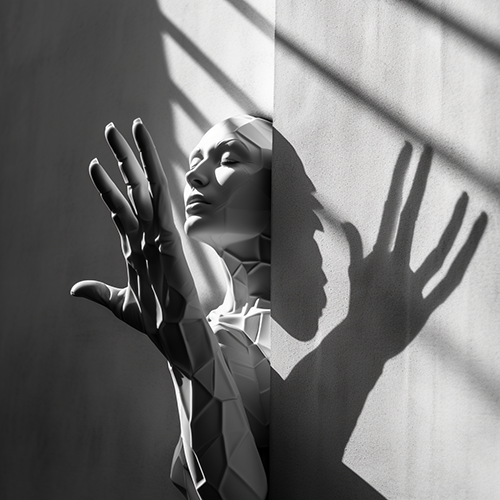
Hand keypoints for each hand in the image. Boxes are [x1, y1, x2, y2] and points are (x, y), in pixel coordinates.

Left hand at [71, 119, 201, 350]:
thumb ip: (98, 292)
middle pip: (132, 187)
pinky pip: (158, 198)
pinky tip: (143, 152)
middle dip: (122, 158)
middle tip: (111, 129)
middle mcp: (146, 232)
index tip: (96, 164)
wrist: (174, 331)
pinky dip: (151, 173)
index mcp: (135, 246)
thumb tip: (76, 289)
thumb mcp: (119, 303)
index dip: (108, 185)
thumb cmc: (154, 319)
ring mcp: (158, 231)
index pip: (120, 207)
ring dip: (133, 156)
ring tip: (122, 129)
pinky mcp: (168, 233)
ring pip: (144, 186)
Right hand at [342, 143, 486, 359]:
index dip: (400, 178)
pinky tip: (480, 230)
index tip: (408, 152)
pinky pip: (450, 278)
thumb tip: (349, 222)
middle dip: (419, 180)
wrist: (362, 347)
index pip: (390, 207)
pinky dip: (466, 254)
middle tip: (428, 149)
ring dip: (452, 221)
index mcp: (377, 255)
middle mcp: (394, 265)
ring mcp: (411, 285)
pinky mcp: (426, 305)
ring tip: (467, 195)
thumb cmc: (359, 308)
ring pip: (436, 248)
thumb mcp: (355, 276)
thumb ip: (356, 247)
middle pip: (410, 216)